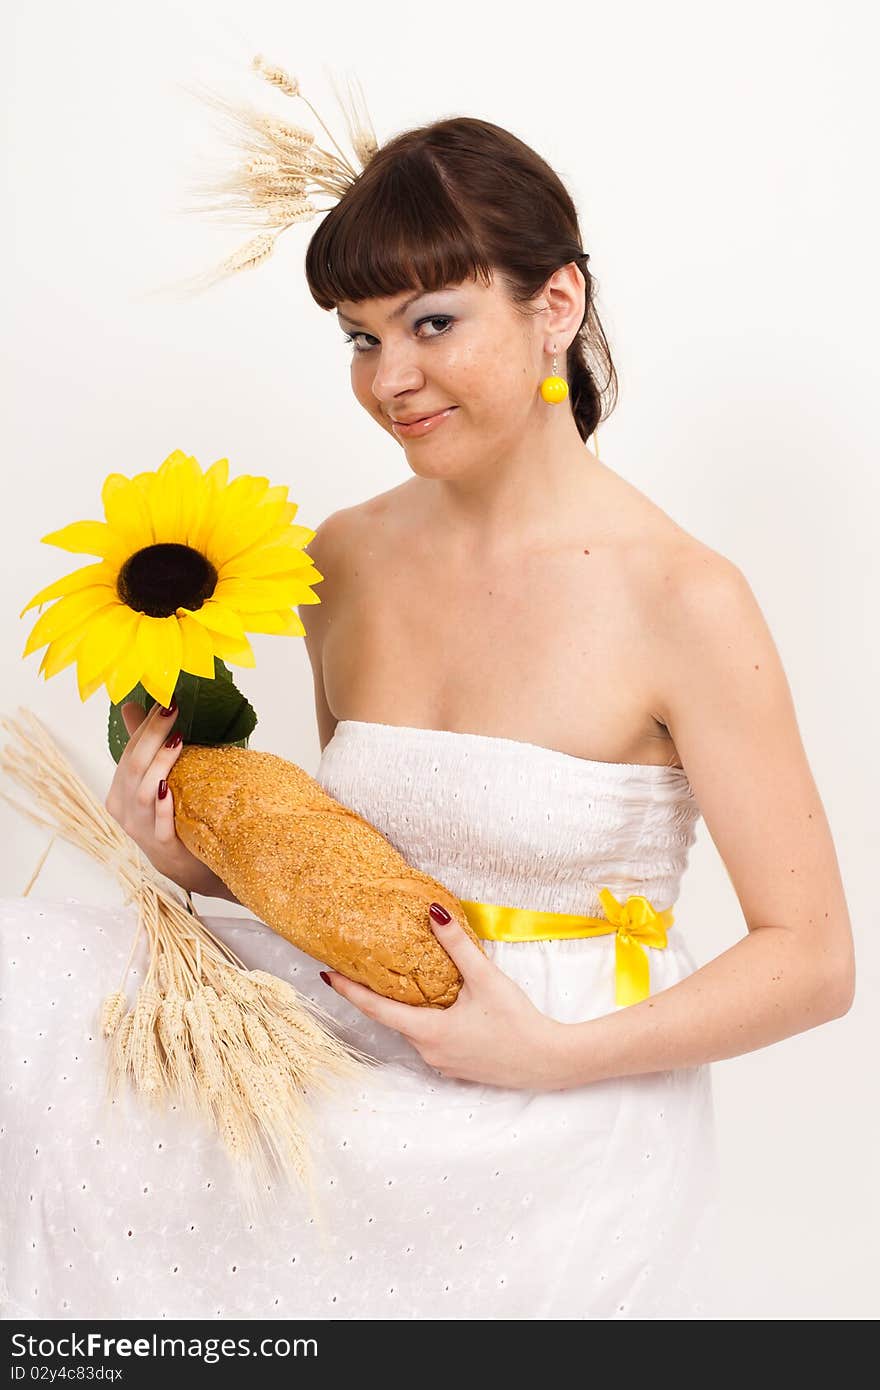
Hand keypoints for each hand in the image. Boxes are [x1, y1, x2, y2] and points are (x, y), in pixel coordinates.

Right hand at [104, 699, 216, 893]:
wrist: (188, 863)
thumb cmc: (172, 816)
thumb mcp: (155, 778)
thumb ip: (143, 744)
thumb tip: (131, 705)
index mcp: (120, 791)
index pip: (129, 752)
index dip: (146, 726)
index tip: (166, 701)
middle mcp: (125, 810)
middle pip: (134, 767)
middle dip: (153, 735)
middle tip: (173, 711)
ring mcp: (141, 830)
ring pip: (144, 793)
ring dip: (159, 765)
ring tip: (176, 741)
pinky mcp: (162, 846)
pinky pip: (159, 824)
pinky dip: (163, 806)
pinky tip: (169, 790)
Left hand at [321, 905, 566, 1089]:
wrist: (549, 1060)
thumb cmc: (517, 1022)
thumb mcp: (485, 978)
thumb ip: (457, 946)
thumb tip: (432, 912)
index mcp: (427, 1031)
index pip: (375, 1008)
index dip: (348, 990)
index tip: (326, 974)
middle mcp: (428, 1051)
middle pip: (393, 1019)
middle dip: (378, 994)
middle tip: (364, 967)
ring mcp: (442, 1062)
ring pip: (415, 1029)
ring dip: (408, 1008)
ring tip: (404, 981)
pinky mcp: (458, 1065)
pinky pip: (433, 1039)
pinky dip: (428, 1020)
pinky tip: (441, 1004)